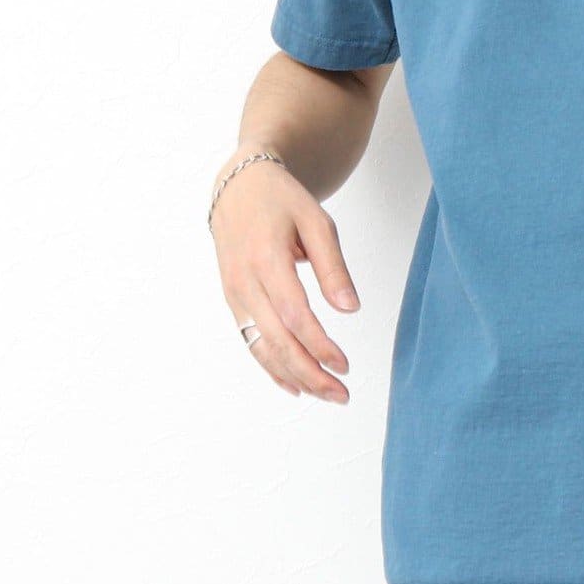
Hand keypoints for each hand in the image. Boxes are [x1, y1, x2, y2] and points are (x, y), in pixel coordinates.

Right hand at [210, 156, 361, 404]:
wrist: (238, 188)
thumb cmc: (282, 202)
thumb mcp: (316, 221)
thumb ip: (333, 266)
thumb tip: (351, 309)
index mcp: (266, 258)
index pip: (294, 314)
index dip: (319, 344)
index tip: (344, 365)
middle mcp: (244, 282)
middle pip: (276, 340)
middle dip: (310, 372)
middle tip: (341, 395)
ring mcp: (234, 295)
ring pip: (261, 347)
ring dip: (293, 376)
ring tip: (325, 394)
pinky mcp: (233, 301)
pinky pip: (250, 341)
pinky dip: (271, 367)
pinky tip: (294, 385)